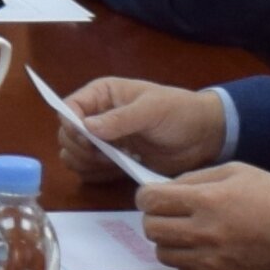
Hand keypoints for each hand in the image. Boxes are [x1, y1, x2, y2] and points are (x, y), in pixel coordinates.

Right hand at [56, 74, 232, 174]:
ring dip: (86, 163)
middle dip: (80, 149)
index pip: (68, 109)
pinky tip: (117, 171)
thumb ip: (121, 118)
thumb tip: (87, 128)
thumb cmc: (179, 112)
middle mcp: (97, 116)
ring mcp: (103, 141)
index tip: (88, 141)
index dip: (71, 126)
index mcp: (102, 95)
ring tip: (114, 163)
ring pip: (73, 155)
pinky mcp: (113, 162)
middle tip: (106, 156)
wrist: (202, 137)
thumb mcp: (152, 109)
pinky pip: (89, 171)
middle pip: (66, 135)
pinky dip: (96, 175)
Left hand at [134, 162, 269, 269]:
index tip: (153, 193)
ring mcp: (209, 257)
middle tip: (167, 211)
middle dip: (153, 216)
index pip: (151, 200)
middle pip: (150, 228)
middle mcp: (202, 232)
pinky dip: (182, 257)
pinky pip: (181, 269)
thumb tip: (167, 187)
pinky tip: (195, 246)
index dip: (145, 195)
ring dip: (166, 239)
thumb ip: (196, 177)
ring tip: (181, 229)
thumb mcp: (236, 170)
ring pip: (162, 252)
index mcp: (206, 200)